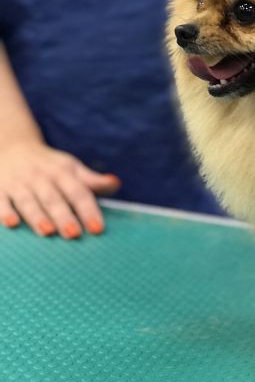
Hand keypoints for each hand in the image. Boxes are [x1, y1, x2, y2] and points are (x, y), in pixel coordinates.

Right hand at [0, 141, 120, 238]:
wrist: (13, 146)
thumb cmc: (49, 166)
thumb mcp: (72, 168)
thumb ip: (93, 180)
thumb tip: (116, 183)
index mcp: (63, 172)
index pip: (79, 192)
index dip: (89, 210)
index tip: (98, 229)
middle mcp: (41, 177)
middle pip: (54, 198)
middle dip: (64, 216)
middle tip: (74, 234)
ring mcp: (18, 182)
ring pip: (28, 200)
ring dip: (37, 216)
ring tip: (48, 232)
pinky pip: (0, 200)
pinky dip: (4, 211)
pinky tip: (12, 224)